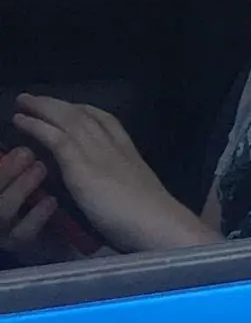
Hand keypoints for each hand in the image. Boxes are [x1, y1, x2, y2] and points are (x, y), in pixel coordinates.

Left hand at [7, 96, 212, 257]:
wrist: (157, 224)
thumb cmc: (151, 221)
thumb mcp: (137, 194)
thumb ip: (122, 186)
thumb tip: (113, 191)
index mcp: (129, 153)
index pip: (107, 121)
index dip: (87, 111)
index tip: (73, 106)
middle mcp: (113, 146)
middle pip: (82, 115)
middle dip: (58, 104)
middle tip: (35, 98)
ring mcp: (96, 152)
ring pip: (66, 119)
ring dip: (42, 107)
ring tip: (23, 102)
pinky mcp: (80, 163)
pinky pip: (54, 136)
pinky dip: (36, 125)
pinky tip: (21, 120)